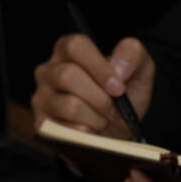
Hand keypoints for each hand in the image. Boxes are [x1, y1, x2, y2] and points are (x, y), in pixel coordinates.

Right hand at [31, 33, 155, 138]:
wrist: (117, 130)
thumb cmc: (123, 97)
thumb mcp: (138, 70)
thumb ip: (132, 53)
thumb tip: (119, 69)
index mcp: (68, 50)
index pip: (75, 47)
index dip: (100, 68)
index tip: (118, 88)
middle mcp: (49, 70)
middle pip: (68, 75)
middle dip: (101, 98)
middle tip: (115, 109)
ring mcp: (42, 98)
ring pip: (69, 105)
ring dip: (96, 118)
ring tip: (104, 120)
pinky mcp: (42, 124)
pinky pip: (67, 131)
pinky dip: (88, 134)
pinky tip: (93, 132)